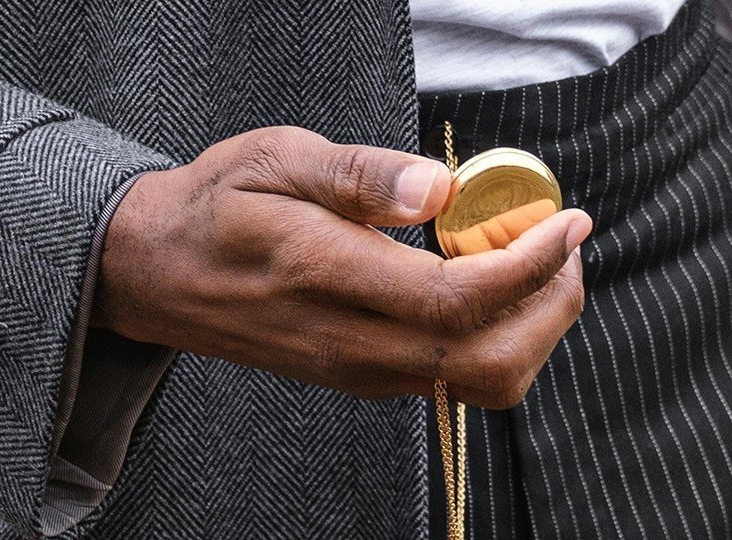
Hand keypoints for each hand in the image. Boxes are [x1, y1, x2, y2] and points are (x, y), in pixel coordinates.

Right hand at [91, 126, 591, 408]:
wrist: (161, 275)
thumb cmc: (219, 207)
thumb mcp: (276, 160)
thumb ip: (359, 175)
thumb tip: (439, 190)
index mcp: (328, 277)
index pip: (459, 300)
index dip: (532, 267)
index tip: (570, 223)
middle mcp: (352, 342)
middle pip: (491, 362)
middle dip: (554, 306)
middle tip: (565, 243)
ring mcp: (361, 370)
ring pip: (482, 382)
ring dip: (535, 328)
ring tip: (538, 262)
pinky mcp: (366, 377)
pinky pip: (457, 378)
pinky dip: (502, 337)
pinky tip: (493, 283)